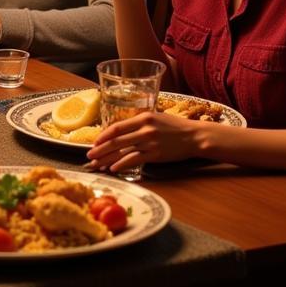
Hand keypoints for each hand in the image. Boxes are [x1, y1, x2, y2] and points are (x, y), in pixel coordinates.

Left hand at [87, 110, 201, 172]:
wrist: (196, 136)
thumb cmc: (175, 127)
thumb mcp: (156, 118)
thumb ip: (139, 123)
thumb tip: (122, 132)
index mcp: (143, 117)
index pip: (117, 127)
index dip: (103, 136)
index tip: (94, 143)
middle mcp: (144, 128)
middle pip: (116, 140)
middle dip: (100, 149)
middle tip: (89, 156)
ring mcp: (150, 142)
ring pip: (122, 151)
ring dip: (107, 159)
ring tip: (97, 164)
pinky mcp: (156, 154)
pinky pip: (134, 159)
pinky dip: (122, 164)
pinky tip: (113, 168)